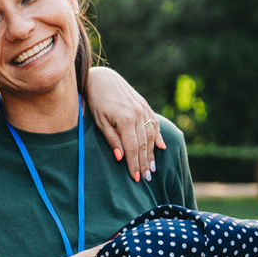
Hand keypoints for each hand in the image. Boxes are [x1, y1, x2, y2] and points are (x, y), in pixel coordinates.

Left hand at [85, 66, 165, 183]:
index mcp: (125, 119)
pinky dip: (158, 136)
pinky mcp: (144, 105)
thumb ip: (112, 139)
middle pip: (144, 144)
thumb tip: (121, 157)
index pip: (132, 148)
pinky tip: (161, 148)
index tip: (136, 177)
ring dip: (152, 153)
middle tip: (146, 178)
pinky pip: (154, 123)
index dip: (134, 164)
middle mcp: (137, 114)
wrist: (102, 78)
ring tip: (152, 168)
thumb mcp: (100, 121)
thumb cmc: (96, 101)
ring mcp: (143, 108)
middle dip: (145, 163)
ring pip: (151, 135)